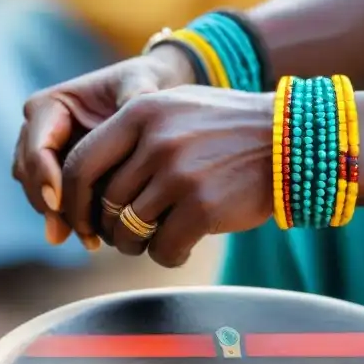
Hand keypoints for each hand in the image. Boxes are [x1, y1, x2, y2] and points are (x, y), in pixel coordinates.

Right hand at [13, 46, 196, 247]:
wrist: (148, 98)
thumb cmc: (142, 85)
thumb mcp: (141, 85)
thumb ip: (135, 96)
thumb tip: (134, 106)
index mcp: (50, 106)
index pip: (37, 146)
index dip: (45, 176)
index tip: (59, 203)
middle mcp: (38, 131)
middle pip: (29, 174)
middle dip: (50, 205)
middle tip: (76, 230)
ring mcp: (45, 156)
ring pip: (38, 193)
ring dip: (60, 218)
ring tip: (90, 239)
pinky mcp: (58, 176)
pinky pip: (55, 203)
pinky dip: (71, 221)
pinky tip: (94, 240)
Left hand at [60, 86, 275, 267]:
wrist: (292, 141)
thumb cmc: (227, 130)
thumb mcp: (175, 107)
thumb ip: (131, 132)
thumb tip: (81, 178)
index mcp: (139, 112)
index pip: (79, 164)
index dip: (72, 200)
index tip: (80, 219)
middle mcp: (155, 141)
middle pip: (105, 203)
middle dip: (109, 228)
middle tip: (124, 235)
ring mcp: (179, 175)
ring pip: (129, 231)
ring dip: (136, 245)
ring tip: (155, 239)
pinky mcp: (203, 207)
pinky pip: (163, 249)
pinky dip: (168, 256)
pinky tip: (183, 246)